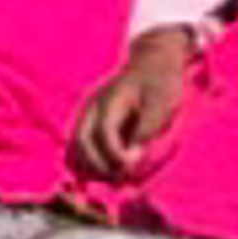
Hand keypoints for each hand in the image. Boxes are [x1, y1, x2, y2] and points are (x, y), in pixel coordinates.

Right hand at [70, 28, 197, 187]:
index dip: (117, 155)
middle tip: (122, 176)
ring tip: (115, 174)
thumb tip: (132, 154)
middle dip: (100, 166)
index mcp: (110, 100)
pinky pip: (79, 145)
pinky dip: (88, 160)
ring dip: (91, 166)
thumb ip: (147, 128)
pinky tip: (106, 168)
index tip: (136, 162)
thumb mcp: (162, 103)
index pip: (104, 133)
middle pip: (81, 143)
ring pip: (75, 146)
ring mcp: (88, 112)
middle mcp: (93, 106)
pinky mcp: (91, 120)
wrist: (152, 61)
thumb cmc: (160, 82)